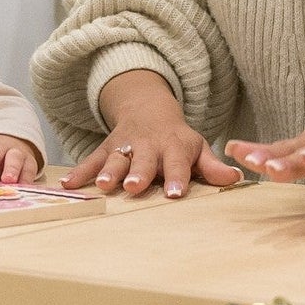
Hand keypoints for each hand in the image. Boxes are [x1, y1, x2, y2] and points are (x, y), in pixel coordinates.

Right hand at [60, 68, 241, 198]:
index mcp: (173, 147)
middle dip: (138, 173)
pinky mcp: (105, 149)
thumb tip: (237, 178)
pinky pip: (91, 160)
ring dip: (107, 172)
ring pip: (115, 159)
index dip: (176, 177)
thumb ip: (212, 167)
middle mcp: (147, 146)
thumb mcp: (197, 148)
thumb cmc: (177, 140)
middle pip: (142, 160)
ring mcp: (124, 147)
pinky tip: (67, 185)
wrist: (147, 110)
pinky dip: (79, 172)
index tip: (174, 193)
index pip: (176, 163)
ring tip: (101, 186)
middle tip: (133, 187)